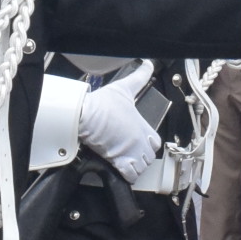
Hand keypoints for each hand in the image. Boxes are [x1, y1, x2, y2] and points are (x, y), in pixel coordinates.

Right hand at [74, 68, 161, 182]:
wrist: (84, 114)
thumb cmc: (102, 103)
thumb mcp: (124, 88)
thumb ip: (138, 77)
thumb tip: (148, 64)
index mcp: (142, 126)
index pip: (156, 142)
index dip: (149, 144)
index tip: (139, 142)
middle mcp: (139, 140)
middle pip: (149, 156)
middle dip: (141, 157)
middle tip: (130, 153)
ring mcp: (131, 151)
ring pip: (140, 167)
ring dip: (134, 166)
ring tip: (124, 161)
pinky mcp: (119, 161)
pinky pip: (130, 175)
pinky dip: (127, 175)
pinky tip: (120, 169)